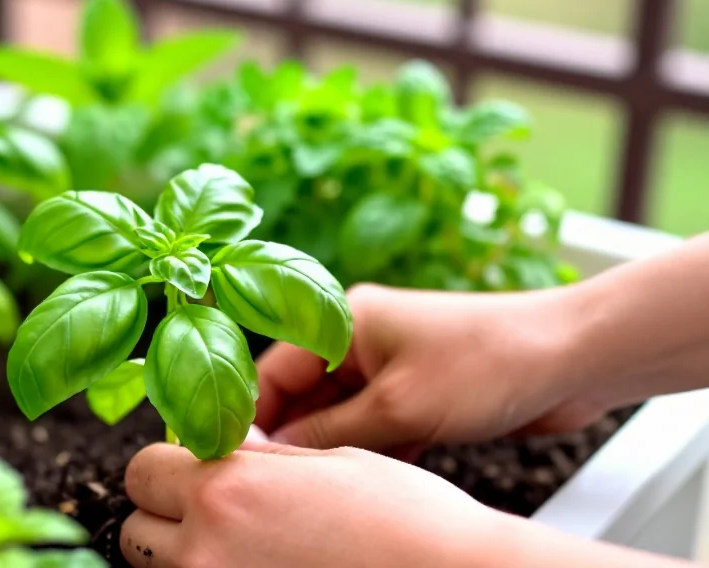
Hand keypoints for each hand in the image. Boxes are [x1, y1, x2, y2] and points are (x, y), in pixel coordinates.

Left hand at [120, 441, 502, 567]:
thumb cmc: (406, 516)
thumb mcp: (328, 461)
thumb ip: (258, 456)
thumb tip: (223, 445)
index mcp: (225, 490)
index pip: (142, 469)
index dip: (169, 465)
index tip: (197, 469)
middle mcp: (208, 550)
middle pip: (136, 529)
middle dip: (166, 514)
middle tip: (216, 511)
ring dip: (184, 554)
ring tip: (240, 544)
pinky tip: (259, 566)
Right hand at [256, 283, 608, 453]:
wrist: (573, 357)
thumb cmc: (488, 361)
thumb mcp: (398, 405)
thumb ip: (329, 432)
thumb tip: (274, 455)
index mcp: (343, 321)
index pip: (273, 371)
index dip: (251, 416)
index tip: (236, 458)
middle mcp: (359, 341)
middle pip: (302, 397)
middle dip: (293, 439)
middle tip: (278, 484)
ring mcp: (389, 368)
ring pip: (338, 418)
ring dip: (334, 450)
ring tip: (323, 486)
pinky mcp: (416, 394)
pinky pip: (374, 428)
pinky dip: (370, 453)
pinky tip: (368, 480)